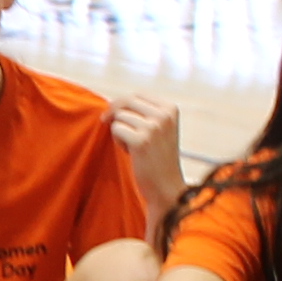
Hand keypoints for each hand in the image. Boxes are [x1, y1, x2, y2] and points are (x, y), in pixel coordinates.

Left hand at [110, 90, 187, 210]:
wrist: (166, 186)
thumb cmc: (158, 156)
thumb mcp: (158, 128)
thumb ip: (143, 112)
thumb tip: (113, 102)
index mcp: (170, 108)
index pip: (136, 94)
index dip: (122, 104)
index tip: (116, 117)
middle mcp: (164, 115)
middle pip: (125, 102)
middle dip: (115, 113)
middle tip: (111, 126)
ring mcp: (153, 127)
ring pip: (119, 117)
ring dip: (120, 131)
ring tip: (133, 146)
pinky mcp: (141, 140)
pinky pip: (116, 129)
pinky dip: (118, 140)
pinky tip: (131, 152)